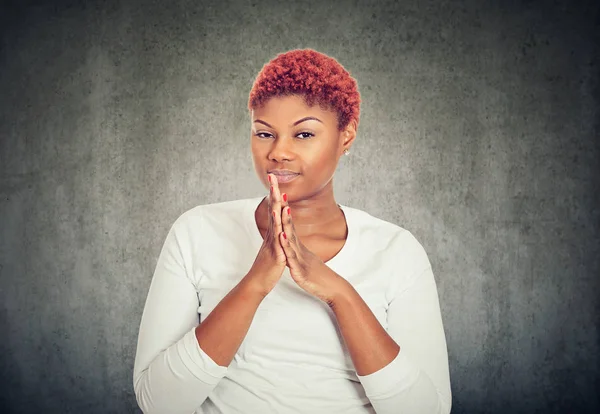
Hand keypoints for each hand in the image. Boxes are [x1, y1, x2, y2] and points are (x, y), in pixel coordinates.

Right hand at [245, 174, 287, 296]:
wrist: (258, 283)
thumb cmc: (265, 267)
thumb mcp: (272, 248)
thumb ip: (274, 236)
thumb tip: (276, 226)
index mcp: (273, 233)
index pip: (274, 210)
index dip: (275, 194)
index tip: (275, 180)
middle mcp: (271, 235)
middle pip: (272, 211)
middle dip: (274, 194)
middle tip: (273, 177)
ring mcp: (272, 244)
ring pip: (275, 224)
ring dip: (277, 210)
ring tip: (278, 196)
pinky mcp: (276, 256)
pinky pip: (278, 244)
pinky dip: (279, 234)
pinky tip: (281, 227)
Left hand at [279, 203, 344, 305]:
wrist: (331, 287)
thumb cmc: (318, 275)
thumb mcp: (305, 260)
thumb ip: (297, 250)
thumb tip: (291, 242)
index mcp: (298, 247)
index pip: (289, 226)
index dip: (283, 211)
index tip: (277, 195)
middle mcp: (299, 249)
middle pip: (289, 226)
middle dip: (283, 210)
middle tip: (279, 193)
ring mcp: (300, 258)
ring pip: (291, 239)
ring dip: (286, 224)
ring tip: (281, 209)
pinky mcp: (300, 270)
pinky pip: (292, 257)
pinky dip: (287, 247)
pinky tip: (282, 237)